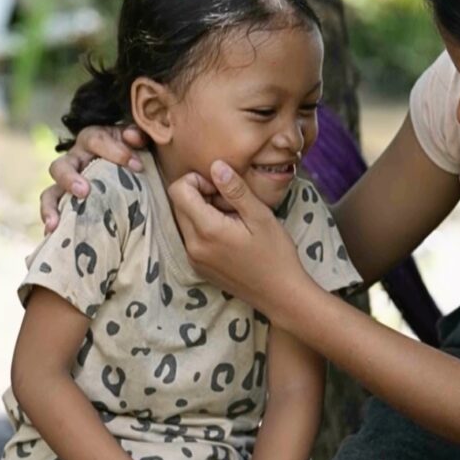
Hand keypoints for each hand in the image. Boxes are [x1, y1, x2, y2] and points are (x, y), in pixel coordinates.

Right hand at [40, 125, 147, 233]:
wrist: (131, 164)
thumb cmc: (134, 149)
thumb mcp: (138, 139)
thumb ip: (137, 135)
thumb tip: (134, 137)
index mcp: (93, 139)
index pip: (96, 140)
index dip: (116, 151)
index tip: (137, 166)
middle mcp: (75, 159)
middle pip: (62, 166)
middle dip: (70, 179)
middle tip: (84, 192)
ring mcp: (68, 182)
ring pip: (51, 192)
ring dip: (51, 206)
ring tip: (55, 223)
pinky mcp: (67, 200)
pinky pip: (53, 209)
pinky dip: (52, 219)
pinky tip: (52, 233)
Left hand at [168, 161, 313, 318]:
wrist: (280, 294)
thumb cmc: (276, 254)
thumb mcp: (261, 217)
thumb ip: (236, 190)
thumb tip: (216, 166)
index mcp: (207, 229)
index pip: (178, 190)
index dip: (198, 180)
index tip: (222, 187)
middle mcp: (192, 245)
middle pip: (178, 204)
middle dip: (199, 194)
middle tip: (230, 202)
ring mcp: (193, 258)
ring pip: (183, 220)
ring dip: (201, 211)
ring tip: (231, 218)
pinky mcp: (197, 267)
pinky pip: (190, 237)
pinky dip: (203, 228)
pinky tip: (229, 235)